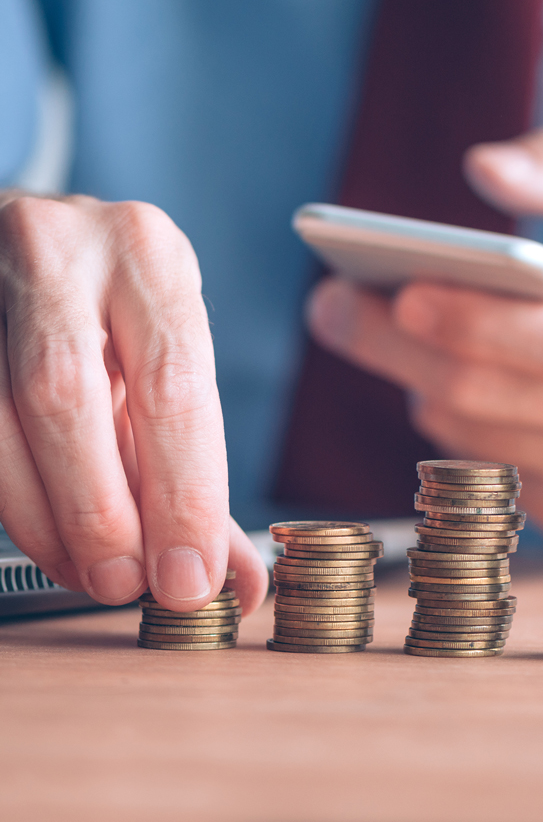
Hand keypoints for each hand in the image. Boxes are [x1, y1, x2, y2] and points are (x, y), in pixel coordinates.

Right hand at [0, 193, 267, 611]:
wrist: (37, 241)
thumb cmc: (115, 305)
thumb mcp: (165, 351)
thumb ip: (194, 460)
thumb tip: (235, 575)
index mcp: (145, 255)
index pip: (170, 383)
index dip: (181, 494)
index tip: (191, 577)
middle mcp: (61, 251)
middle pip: (66, 396)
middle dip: (100, 512)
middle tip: (126, 583)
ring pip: (0, 416)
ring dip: (46, 519)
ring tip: (89, 571)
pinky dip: (15, 498)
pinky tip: (48, 533)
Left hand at [307, 127, 542, 541]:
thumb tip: (482, 166)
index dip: (477, 324)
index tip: (401, 292)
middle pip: (502, 404)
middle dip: (404, 355)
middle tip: (333, 308)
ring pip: (488, 452)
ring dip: (423, 392)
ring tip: (384, 336)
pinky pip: (498, 486)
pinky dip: (457, 434)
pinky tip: (447, 386)